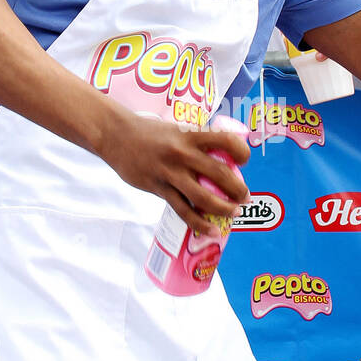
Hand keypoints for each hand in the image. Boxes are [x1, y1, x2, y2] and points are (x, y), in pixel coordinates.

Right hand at [101, 117, 249, 234]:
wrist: (116, 136)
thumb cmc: (149, 132)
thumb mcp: (176, 130)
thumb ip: (194, 142)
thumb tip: (217, 156)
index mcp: (191, 135)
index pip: (226, 140)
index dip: (241, 152)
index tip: (244, 161)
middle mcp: (183, 154)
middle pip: (221, 174)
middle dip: (238, 190)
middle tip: (244, 198)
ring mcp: (170, 173)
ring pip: (204, 197)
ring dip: (224, 208)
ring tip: (234, 213)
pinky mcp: (158, 188)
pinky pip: (183, 210)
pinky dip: (200, 223)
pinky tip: (212, 231)